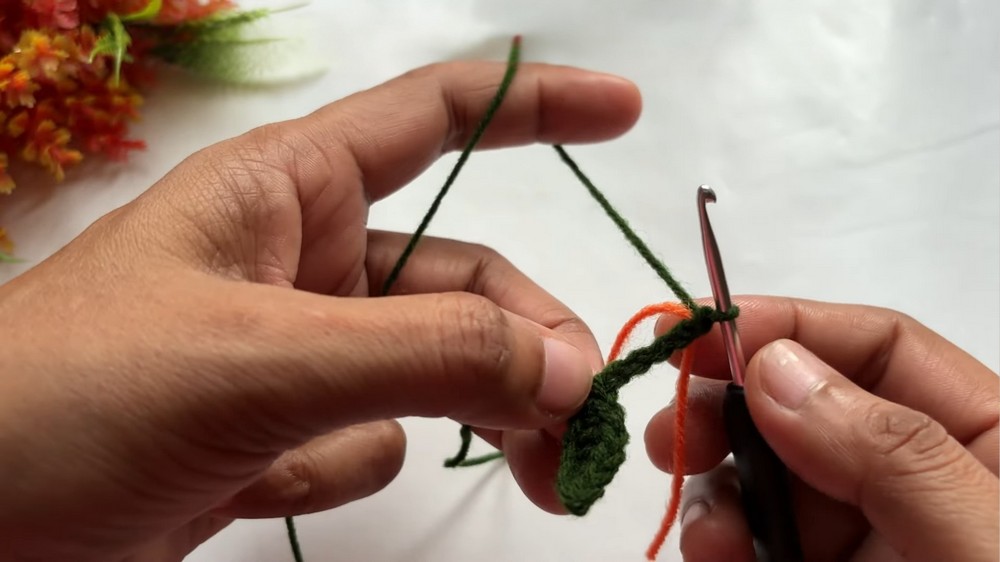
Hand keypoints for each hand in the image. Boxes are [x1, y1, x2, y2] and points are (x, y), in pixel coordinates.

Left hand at [0, 61, 640, 560]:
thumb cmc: (71, 402)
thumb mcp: (261, 359)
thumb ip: (428, 351)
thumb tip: (570, 369)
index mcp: (286, 191)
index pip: (432, 118)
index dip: (532, 105)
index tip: (622, 111)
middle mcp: (296, 261)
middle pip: (460, 280)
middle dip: (528, 341)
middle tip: (582, 417)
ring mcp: (286, 353)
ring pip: (424, 370)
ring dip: (453, 416)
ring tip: (497, 473)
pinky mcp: (269, 433)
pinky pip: (358, 440)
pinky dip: (338, 468)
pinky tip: (266, 484)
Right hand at [645, 297, 998, 561]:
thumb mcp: (979, 539)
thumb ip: (889, 452)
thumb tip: (771, 366)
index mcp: (980, 438)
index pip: (876, 346)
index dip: (784, 327)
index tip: (696, 333)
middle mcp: (910, 476)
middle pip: (800, 405)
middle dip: (725, 410)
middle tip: (672, 433)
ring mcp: (862, 532)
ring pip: (762, 474)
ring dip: (714, 488)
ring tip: (709, 533)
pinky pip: (751, 537)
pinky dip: (717, 539)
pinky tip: (713, 555)